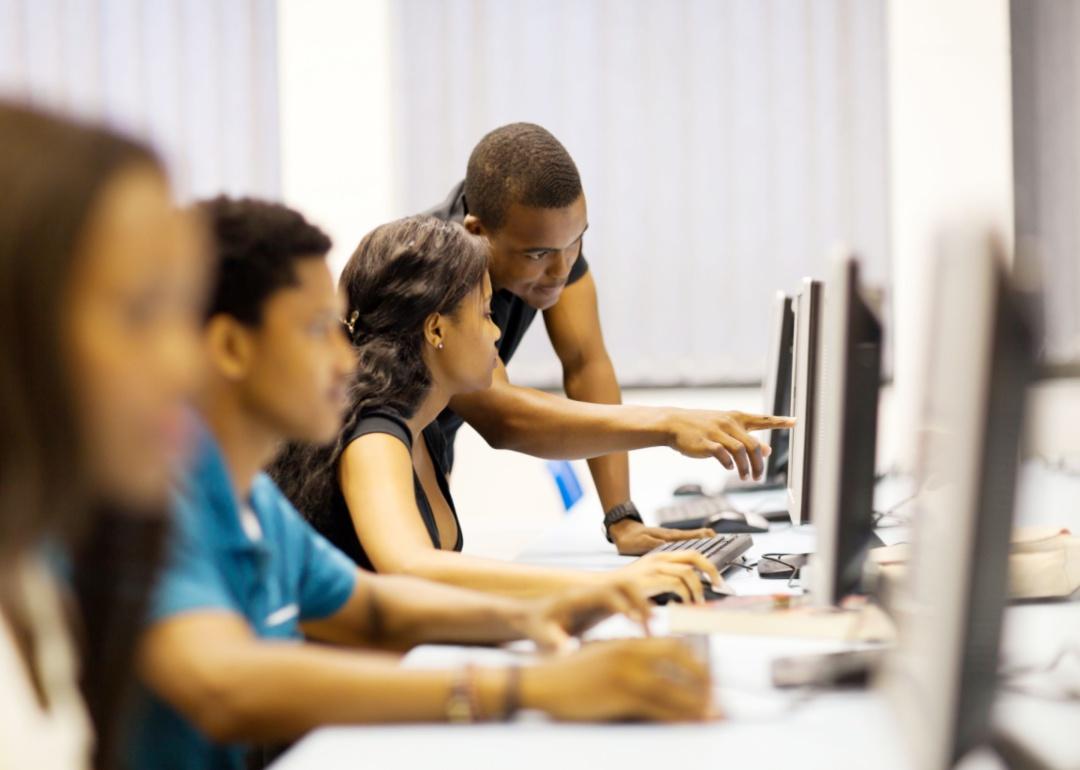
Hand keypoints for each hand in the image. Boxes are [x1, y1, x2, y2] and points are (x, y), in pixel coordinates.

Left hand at [514, 582, 653, 652]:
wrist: (528, 616)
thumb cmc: (534, 626)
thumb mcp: (540, 634)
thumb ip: (553, 641)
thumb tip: (565, 653)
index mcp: (576, 597)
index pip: (604, 593)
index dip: (621, 605)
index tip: (634, 622)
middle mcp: (590, 592)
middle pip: (622, 583)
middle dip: (640, 600)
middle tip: (651, 623)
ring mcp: (597, 597)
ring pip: (628, 589)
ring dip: (642, 604)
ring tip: (651, 629)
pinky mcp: (601, 606)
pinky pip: (626, 601)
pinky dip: (638, 612)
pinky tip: (642, 633)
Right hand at [522, 638, 712, 721]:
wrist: (541, 682)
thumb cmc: (569, 673)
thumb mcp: (602, 656)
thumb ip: (628, 659)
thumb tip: (655, 672)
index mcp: (628, 642)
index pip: (674, 647)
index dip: (696, 663)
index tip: (708, 678)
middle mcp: (632, 653)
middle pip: (682, 662)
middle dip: (704, 681)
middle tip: (716, 698)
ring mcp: (627, 674)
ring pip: (675, 689)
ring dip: (698, 704)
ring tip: (712, 716)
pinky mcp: (620, 695)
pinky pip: (660, 708)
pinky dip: (680, 717)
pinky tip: (690, 724)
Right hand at [607, 550, 723, 603]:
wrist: (602, 590)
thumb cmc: (625, 590)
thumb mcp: (650, 580)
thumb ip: (667, 580)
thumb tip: (690, 590)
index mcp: (660, 557)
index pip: (691, 554)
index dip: (708, 565)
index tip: (717, 578)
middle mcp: (659, 558)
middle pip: (694, 556)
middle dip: (711, 570)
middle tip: (719, 585)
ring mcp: (654, 567)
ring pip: (688, 572)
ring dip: (697, 589)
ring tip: (697, 601)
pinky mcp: (649, 579)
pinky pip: (676, 584)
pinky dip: (685, 595)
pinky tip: (684, 603)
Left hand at [608, 518, 720, 555]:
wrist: (621, 531)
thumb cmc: (629, 538)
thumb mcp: (638, 542)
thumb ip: (651, 544)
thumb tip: (665, 544)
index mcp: (664, 537)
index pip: (685, 536)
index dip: (698, 536)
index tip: (710, 535)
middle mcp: (668, 536)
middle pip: (689, 536)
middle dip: (703, 536)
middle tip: (716, 536)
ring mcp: (667, 537)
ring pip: (686, 538)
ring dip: (699, 538)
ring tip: (711, 538)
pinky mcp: (663, 540)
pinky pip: (680, 541)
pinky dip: (690, 541)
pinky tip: (693, 544)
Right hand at [664, 409, 794, 479]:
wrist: (674, 424)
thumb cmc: (702, 426)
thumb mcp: (726, 428)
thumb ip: (746, 438)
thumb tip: (768, 450)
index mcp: (736, 417)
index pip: (762, 419)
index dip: (780, 421)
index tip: (795, 422)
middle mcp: (729, 423)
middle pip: (753, 445)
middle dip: (759, 464)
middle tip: (759, 476)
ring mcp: (717, 432)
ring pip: (740, 451)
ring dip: (746, 467)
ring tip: (746, 477)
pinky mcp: (706, 443)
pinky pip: (723, 455)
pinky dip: (730, 464)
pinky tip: (730, 468)